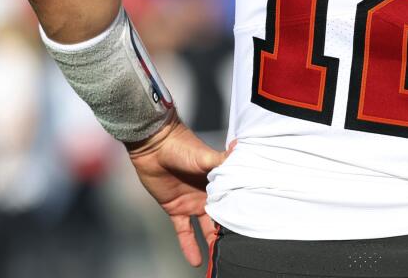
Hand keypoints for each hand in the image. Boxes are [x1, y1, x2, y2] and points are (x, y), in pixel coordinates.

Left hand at [125, 111, 233, 266]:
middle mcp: (209, 194)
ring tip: (220, 259)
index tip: (253, 227)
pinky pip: (184, 232)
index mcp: (220, 181)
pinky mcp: (176, 209)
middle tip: (241, 248)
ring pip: (206, 228)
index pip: (234, 200)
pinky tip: (196, 262)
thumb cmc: (182, 147)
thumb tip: (240, 149)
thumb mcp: (205, 156)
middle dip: (231, 230)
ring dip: (212, 243)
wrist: (154, 146)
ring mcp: (193, 203)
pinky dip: (189, 246)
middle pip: (222, 216)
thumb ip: (222, 159)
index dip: (242, 212)